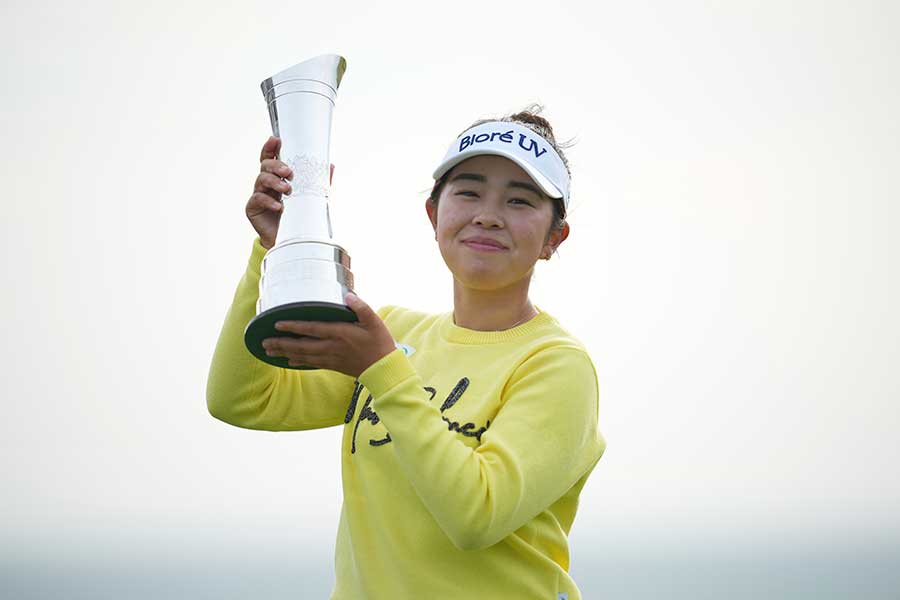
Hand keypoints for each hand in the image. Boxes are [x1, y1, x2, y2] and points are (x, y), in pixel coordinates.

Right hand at [246, 136, 334, 248]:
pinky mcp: (252, 208)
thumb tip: (330, 166)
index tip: (276, 140)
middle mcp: (266, 184)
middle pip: (265, 166)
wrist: (289, 240)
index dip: (271, 147)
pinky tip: (279, 206)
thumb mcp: (311, 198)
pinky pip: (257, 199)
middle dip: (277, 166)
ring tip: (288, 190)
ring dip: (275, 182)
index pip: (271, 158)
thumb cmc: (298, 216)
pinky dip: (269, 201)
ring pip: (261, 179)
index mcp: (278, 178)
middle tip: (289, 172)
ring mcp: (258, 194)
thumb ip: (318, 182)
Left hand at [261, 293, 396, 377]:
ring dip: (285, 353)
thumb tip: (348, 295)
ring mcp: (330, 358)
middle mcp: (331, 347)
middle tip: (264, 342)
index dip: (293, 327)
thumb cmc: (379, 343)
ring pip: (302, 356)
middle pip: (301, 345)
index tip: (276, 324)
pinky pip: (310, 363)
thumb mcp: (374, 321)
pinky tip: (288, 360)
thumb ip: (361, 307)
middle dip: (281, 343)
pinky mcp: (332, 365)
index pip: (311, 329)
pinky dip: (298, 361)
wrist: (383, 369)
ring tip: (269, 350)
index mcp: (340, 333)